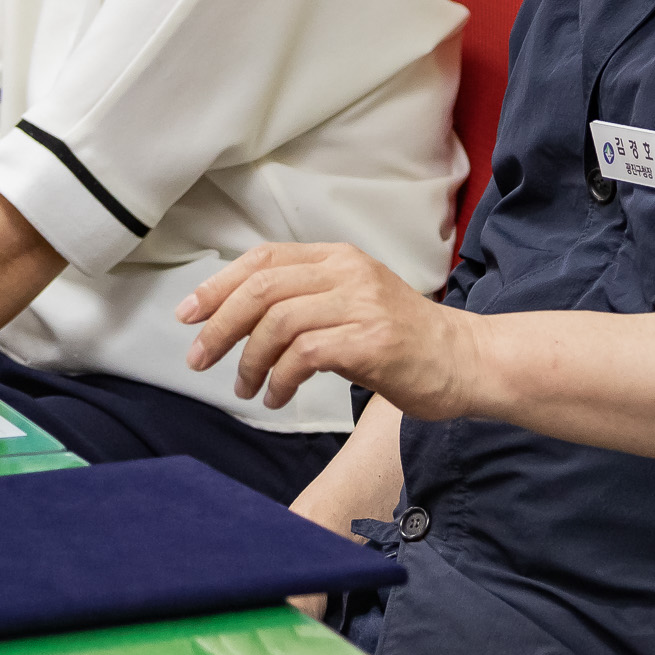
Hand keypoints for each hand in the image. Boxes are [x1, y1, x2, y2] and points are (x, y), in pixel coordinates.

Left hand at [178, 243, 482, 422]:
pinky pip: (305, 355)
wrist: (465, 361)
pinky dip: (280, 379)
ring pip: (278, 321)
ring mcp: (362, 305)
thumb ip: (304, 298)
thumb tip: (238, 313)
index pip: (262, 259)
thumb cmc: (403, 340)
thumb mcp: (351, 302)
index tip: (189, 315)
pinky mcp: (373, 342)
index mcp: (338, 258)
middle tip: (199, 359)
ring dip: (249, 360)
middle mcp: (348, 272)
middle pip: (261, 288)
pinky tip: (277, 396)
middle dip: (219, 325)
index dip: (218, 285)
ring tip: (245, 388)